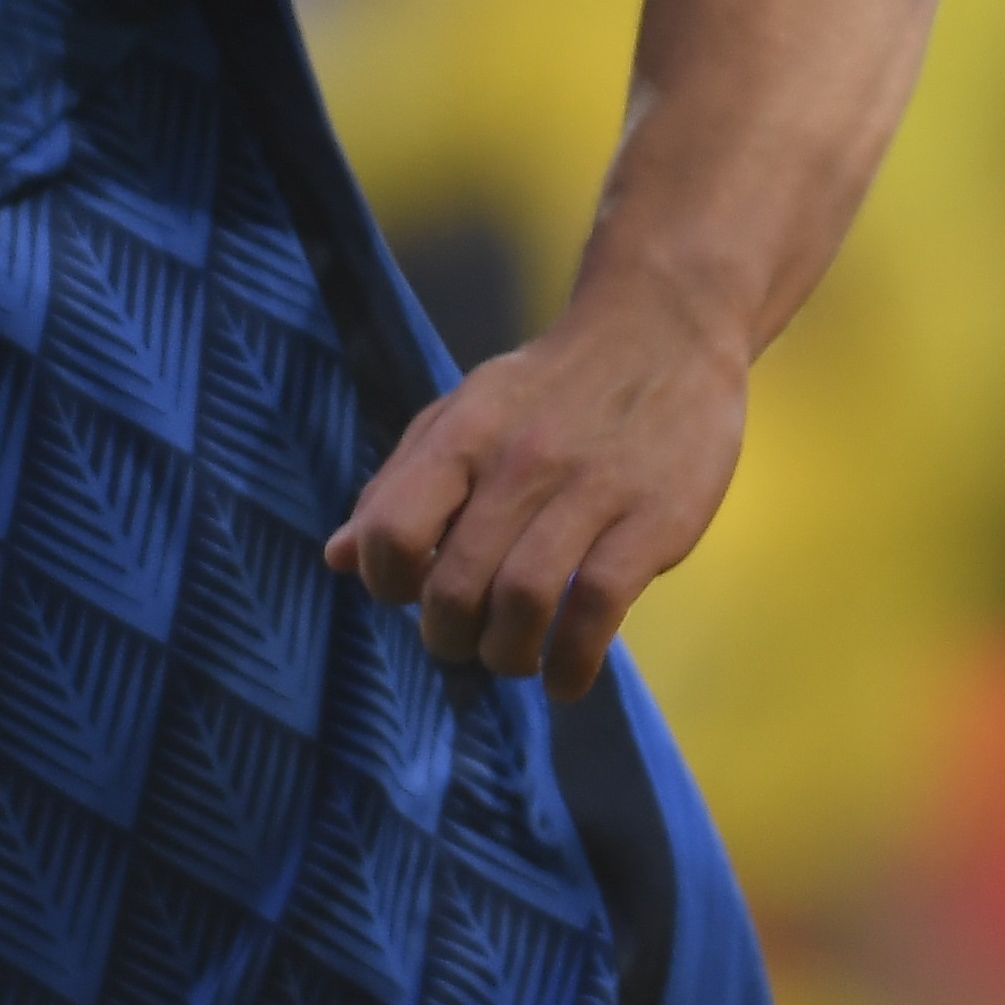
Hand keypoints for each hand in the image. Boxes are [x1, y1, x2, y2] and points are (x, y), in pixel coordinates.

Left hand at [324, 272, 748, 697]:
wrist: (665, 329)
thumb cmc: (550, 388)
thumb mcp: (466, 413)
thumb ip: (401, 484)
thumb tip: (340, 559)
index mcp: (468, 431)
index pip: (393, 531)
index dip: (389, 583)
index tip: (414, 592)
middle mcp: (525, 458)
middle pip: (456, 585)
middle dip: (448, 637)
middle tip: (466, 640)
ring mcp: (595, 487)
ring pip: (523, 602)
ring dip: (506, 655)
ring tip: (514, 656)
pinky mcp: (656, 517)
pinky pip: (598, 610)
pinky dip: (572, 663)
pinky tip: (567, 675)